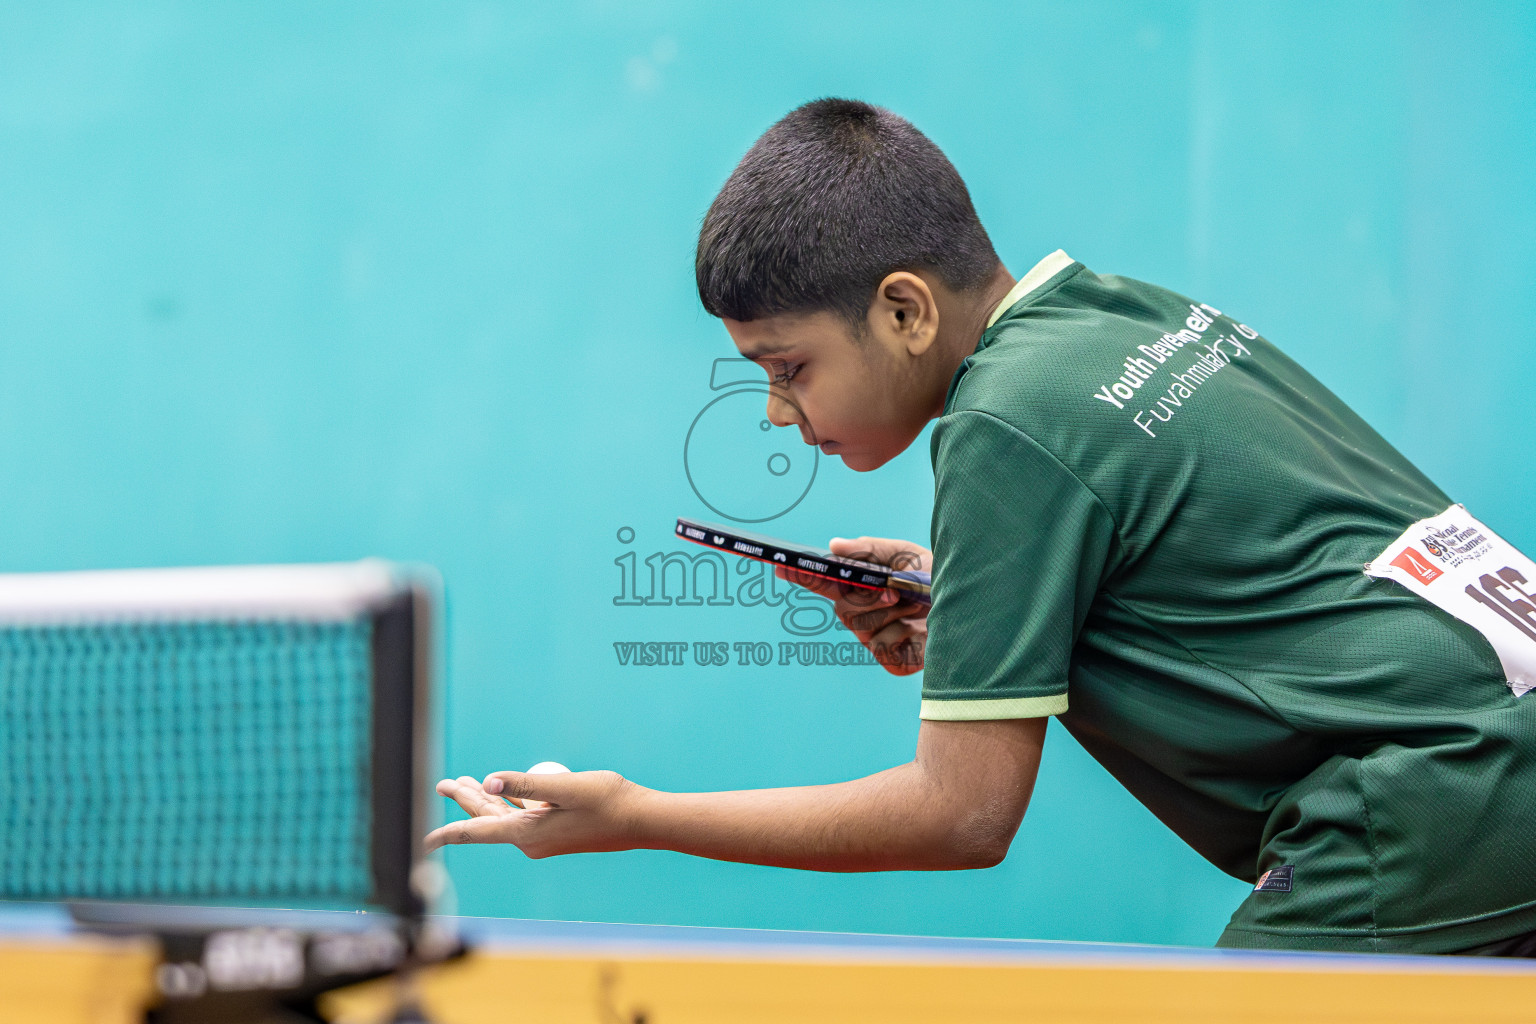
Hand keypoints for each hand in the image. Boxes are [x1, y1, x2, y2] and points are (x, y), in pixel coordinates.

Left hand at [423, 769, 641, 855]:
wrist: (640, 821)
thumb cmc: (607, 801)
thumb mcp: (565, 787)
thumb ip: (526, 783)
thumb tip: (488, 781)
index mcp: (528, 833)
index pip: (477, 832)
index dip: (448, 835)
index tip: (424, 843)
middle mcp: (531, 840)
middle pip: (487, 819)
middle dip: (464, 800)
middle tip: (443, 783)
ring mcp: (544, 837)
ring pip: (504, 816)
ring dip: (484, 798)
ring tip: (464, 783)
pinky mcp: (556, 831)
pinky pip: (523, 816)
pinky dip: (508, 801)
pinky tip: (503, 792)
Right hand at [776, 535, 930, 675]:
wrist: (973, 610)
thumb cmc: (939, 581)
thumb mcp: (906, 556)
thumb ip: (870, 550)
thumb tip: (833, 546)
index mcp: (863, 589)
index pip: (825, 583)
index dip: (802, 576)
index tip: (781, 567)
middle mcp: (864, 617)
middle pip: (842, 608)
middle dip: (868, 598)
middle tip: (896, 591)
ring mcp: (875, 641)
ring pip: (861, 627)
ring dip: (891, 613)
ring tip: (917, 608)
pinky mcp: (892, 661)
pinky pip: (881, 645)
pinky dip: (903, 633)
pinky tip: (920, 631)